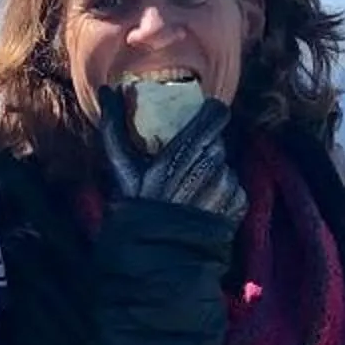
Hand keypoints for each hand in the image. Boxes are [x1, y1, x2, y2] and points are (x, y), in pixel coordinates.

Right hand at [97, 86, 245, 221]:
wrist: (157, 255)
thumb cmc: (137, 208)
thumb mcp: (123, 167)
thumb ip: (114, 126)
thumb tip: (107, 89)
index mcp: (181, 155)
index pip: (213, 117)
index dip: (211, 113)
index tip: (205, 113)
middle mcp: (208, 169)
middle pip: (217, 140)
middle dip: (204, 147)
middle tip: (186, 162)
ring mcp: (225, 188)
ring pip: (226, 163)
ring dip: (213, 170)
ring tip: (191, 187)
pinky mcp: (237, 205)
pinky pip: (235, 186)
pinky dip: (223, 191)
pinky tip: (202, 203)